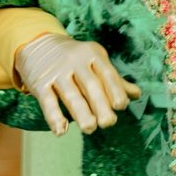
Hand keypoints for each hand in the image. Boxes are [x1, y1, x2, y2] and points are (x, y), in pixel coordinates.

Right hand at [14, 33, 142, 136]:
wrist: (38, 44)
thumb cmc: (75, 59)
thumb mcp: (95, 61)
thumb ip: (114, 79)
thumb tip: (137, 95)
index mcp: (93, 54)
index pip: (107, 73)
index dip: (115, 89)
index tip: (122, 106)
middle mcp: (75, 61)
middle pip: (90, 85)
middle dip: (101, 104)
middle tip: (109, 123)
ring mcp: (57, 72)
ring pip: (70, 94)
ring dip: (81, 112)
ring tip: (90, 128)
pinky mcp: (39, 83)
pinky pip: (48, 101)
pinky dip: (54, 117)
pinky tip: (61, 131)